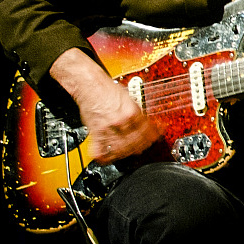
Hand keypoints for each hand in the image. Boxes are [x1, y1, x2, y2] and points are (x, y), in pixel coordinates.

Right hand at [50, 47, 161, 163]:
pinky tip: (109, 157)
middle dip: (141, 147)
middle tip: (142, 148)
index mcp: (132, 112)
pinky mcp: (95, 132)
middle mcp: (121, 121)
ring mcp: (108, 128)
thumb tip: (147, 124)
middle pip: (136, 142)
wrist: (90, 85)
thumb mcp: (130, 98)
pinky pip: (101, 151)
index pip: (148, 131)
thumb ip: (137, 113)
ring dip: (126, 153)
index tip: (154, 139)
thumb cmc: (107, 89)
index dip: (153, 137)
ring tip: (128, 153)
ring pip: (122, 149)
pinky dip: (105, 157)